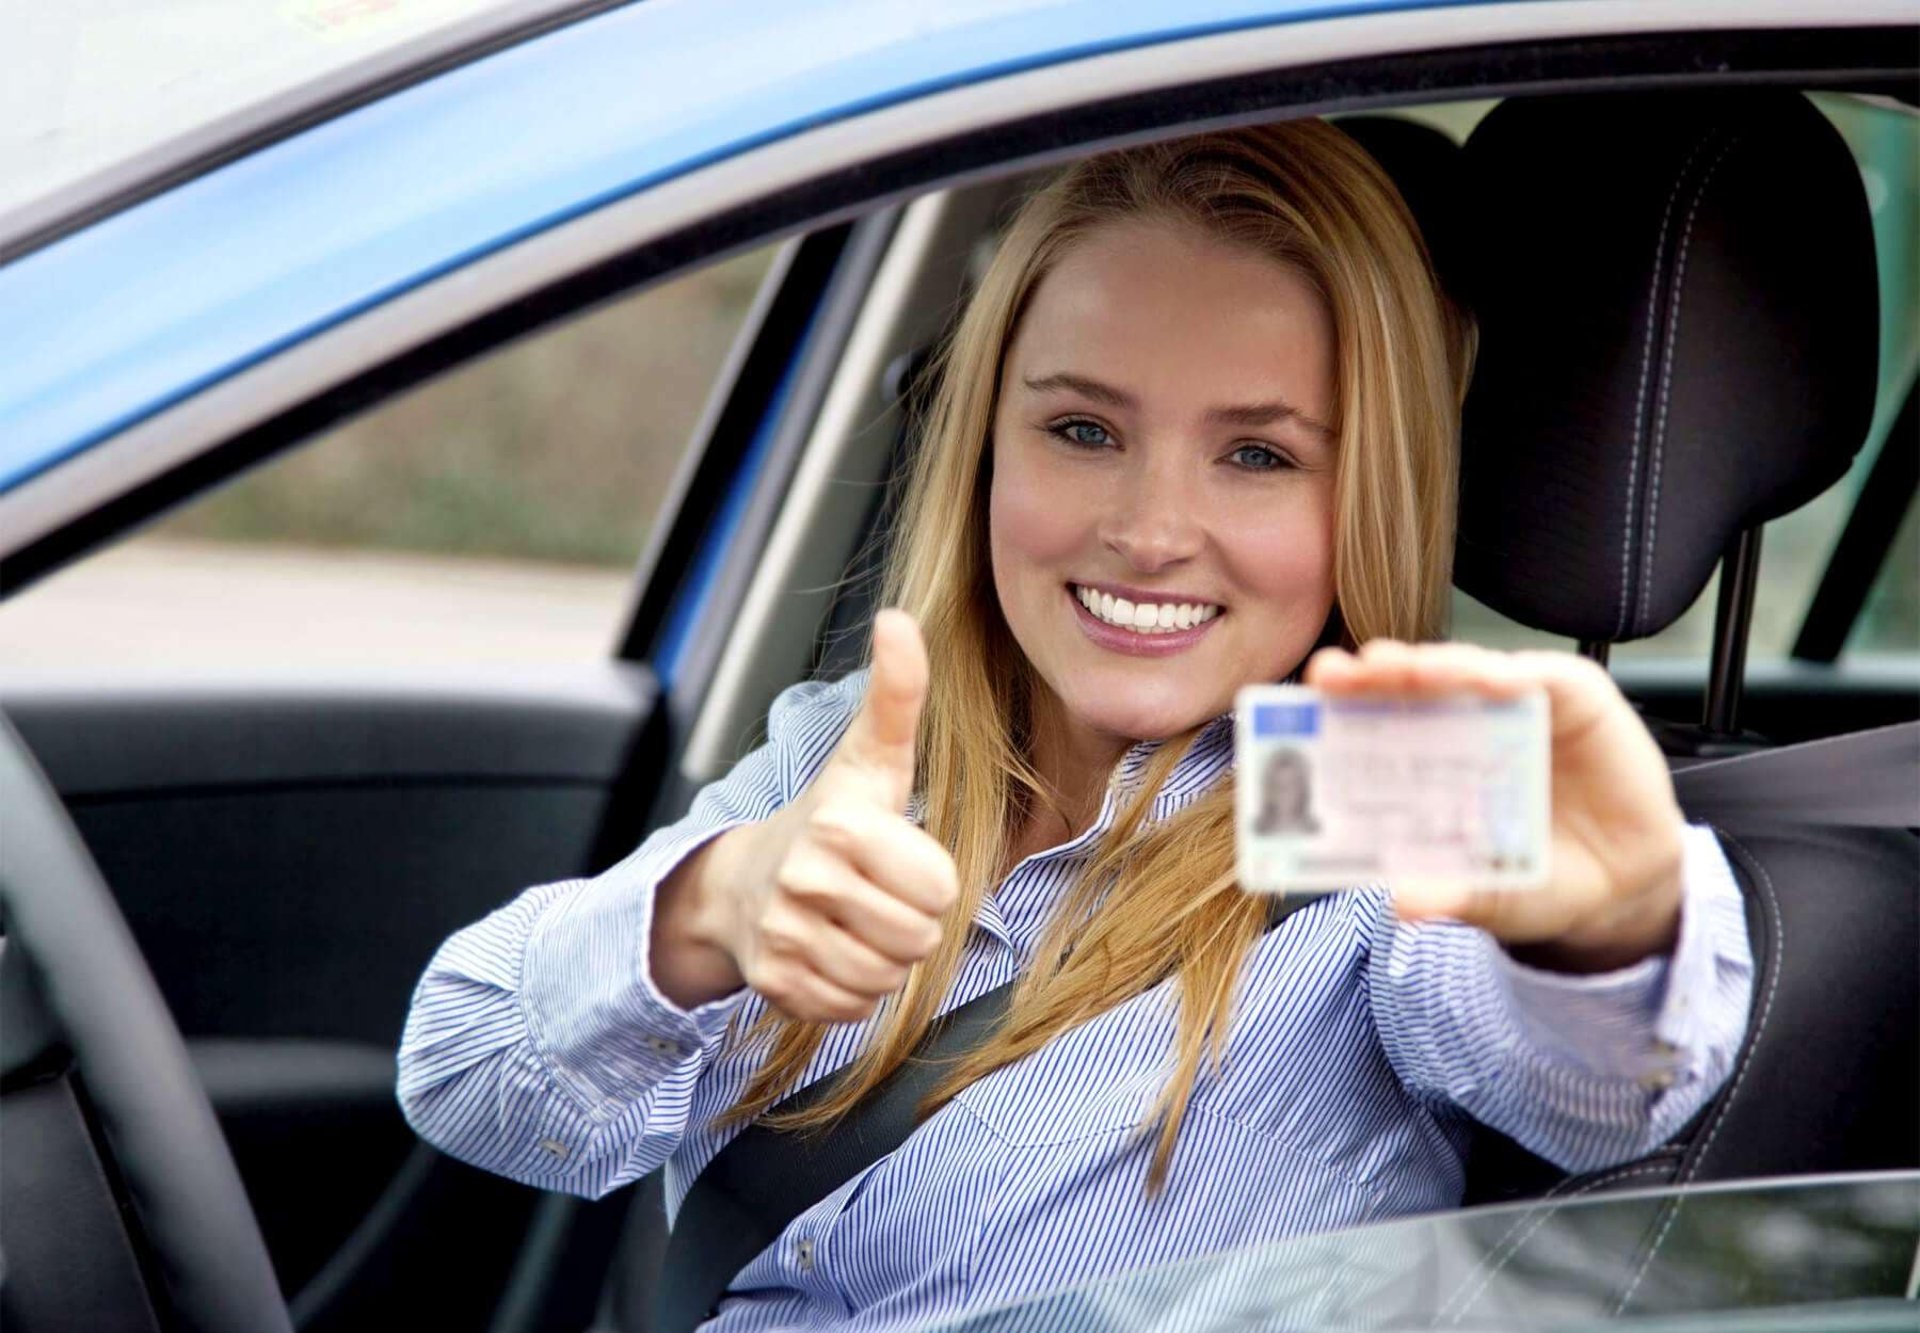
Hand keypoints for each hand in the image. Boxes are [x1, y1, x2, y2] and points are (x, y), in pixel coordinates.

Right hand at [667, 609, 959, 1020]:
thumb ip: (898, 693)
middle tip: (877, 895)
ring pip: (887, 979)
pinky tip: (831, 952)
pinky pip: (852, 1008)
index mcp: (842, 826)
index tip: (898, 860)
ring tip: (856, 922)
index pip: (940, 891)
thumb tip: (899, 617)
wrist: (744, 881)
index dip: (931, 880)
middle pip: (919, 939)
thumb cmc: (834, 817)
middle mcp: (805, 881)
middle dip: (911, 923)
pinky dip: (851, 991)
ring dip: (884, 959)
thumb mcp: (873, 757)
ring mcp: (784, 936)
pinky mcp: (773, 984)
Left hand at [1304, 641, 1686, 972]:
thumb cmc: (1539, 880)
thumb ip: (1450, 895)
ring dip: (1431, 666)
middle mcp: (1465, 722)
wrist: (1623, 889)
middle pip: (1408, 688)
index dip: (1338, 710)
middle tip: (1334, 676)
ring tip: (1400, 670)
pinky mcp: (1575, 696)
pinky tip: (1490, 680)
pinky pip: (1542, 677)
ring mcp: (1518, 704)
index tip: (1303, 702)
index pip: (1373, 723)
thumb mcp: (1490, 896)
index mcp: (1428, 762)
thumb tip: (1400, 903)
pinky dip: (1514, 676)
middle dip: (1369, 677)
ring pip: (1464, 672)